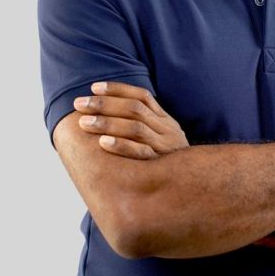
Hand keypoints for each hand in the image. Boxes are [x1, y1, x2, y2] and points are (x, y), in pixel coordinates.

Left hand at [73, 81, 189, 158]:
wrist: (195, 187)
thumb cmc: (167, 165)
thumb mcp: (162, 141)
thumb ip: (144, 128)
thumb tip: (108, 113)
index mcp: (166, 121)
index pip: (142, 96)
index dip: (117, 90)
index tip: (93, 88)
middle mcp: (167, 131)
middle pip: (134, 109)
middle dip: (104, 104)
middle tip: (79, 104)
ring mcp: (165, 148)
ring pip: (136, 128)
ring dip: (107, 122)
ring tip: (84, 122)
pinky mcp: (161, 166)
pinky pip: (141, 152)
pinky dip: (121, 146)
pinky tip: (102, 143)